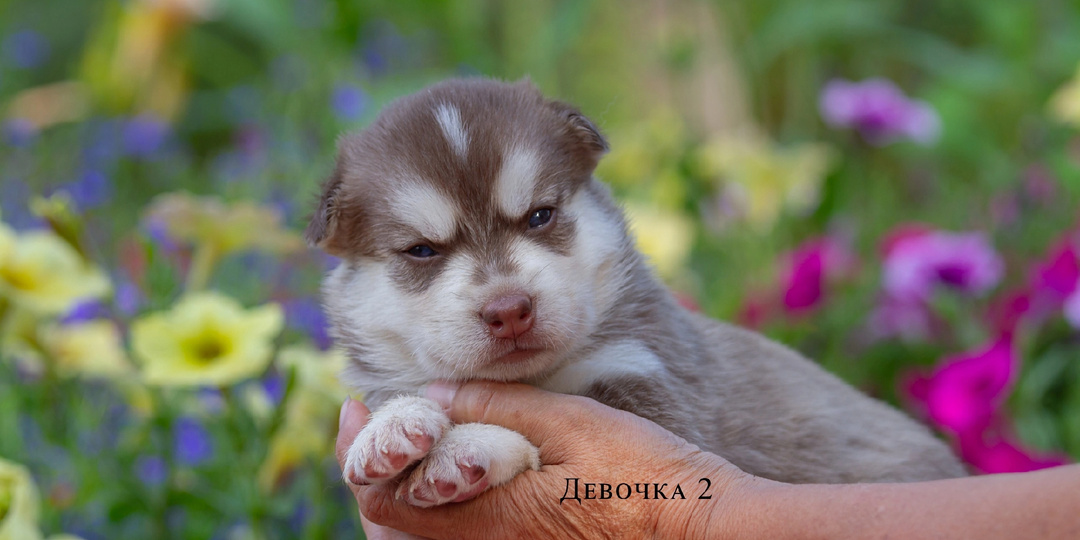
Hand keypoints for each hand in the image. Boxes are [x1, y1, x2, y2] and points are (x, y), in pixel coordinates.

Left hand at [335, 381, 758, 538]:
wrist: (704, 532)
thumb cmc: (647, 475)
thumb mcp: (573, 423)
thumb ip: (499, 406)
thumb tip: (435, 391)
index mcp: (489, 516)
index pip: (386, 497)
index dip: (358, 452)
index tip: (355, 407)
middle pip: (392, 525)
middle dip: (372, 469)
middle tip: (374, 420)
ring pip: (420, 538)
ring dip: (400, 489)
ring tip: (409, 441)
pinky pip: (458, 539)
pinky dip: (435, 508)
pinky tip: (456, 470)